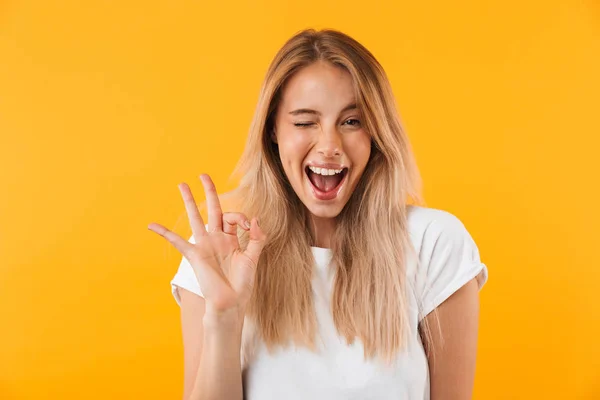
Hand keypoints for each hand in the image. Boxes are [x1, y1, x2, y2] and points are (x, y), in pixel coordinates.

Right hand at [148, 174, 265, 318]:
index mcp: (231, 239)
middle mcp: (216, 238)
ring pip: (195, 218)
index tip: (249, 226)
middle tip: (203, 175)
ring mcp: (205, 245)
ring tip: (182, 184)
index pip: (233, 217)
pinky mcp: (195, 255)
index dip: (242, 216)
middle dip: (209, 192)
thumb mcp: (253, 258)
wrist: (230, 303)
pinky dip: (164, 233)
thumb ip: (257, 238)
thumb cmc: (242, 283)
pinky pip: (177, 241)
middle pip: (212, 209)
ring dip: (189, 201)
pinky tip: (151, 225)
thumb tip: (255, 218)